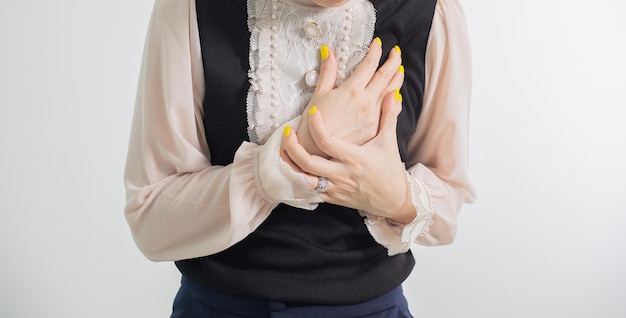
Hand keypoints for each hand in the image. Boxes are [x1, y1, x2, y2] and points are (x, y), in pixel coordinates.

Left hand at [282, 88, 415, 223]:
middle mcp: (342, 174)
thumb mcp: (388, 141)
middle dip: (292, 147)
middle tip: (286, 131)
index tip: (312, 112)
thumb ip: (388, 116)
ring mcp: (335, 188)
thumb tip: (392, 93)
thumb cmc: (389, 169)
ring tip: (282, 148)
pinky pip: (308, 190)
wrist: (392, 200)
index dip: (316, 126)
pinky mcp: (331, 198)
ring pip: (304, 179)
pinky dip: (297, 178)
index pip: (328, 142)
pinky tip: (290, 164)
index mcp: (355, 158)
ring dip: (290, 163)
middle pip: (308, 162)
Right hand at [296, 39, 403, 157]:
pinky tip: (395, 96)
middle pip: (386, 76)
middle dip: (393, 61)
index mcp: (352, 91)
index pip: (369, 64)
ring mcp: (373, 116)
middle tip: (396, 52)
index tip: (378, 43)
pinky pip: (390, 110)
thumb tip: (328, 51)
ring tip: (399, 70)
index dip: (375, 51)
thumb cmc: (315, 124)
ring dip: (397, 78)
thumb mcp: (319, 95)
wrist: (318, 153)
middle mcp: (367, 102)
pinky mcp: (375, 129)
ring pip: (392, 92)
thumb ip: (327, 72)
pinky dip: (394, 99)